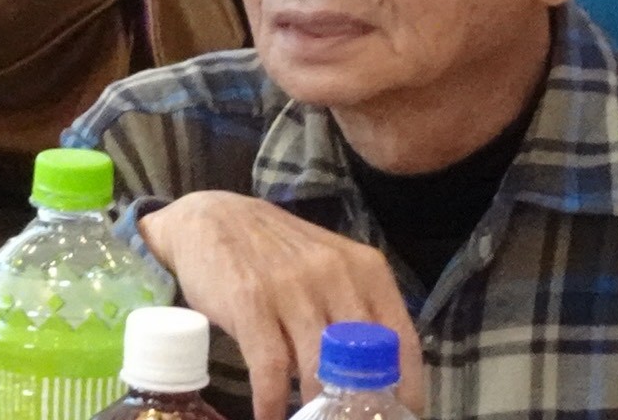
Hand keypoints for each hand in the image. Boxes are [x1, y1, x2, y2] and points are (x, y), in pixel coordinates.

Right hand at [139, 191, 425, 419]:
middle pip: (362, 363)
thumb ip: (355, 309)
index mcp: (365, 269)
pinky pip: (271, 368)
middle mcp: (334, 275)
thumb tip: (378, 374)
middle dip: (358, 404)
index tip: (400, 415)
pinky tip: (270, 415)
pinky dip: (272, 402)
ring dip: (316, 408)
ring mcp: (291, 287)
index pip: (402, 341)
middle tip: (349, 419)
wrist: (211, 217)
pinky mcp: (250, 302)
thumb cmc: (276, 252)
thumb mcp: (329, 267)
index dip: (406, 389)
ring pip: (318, 370)